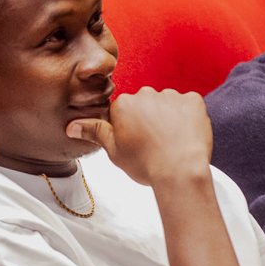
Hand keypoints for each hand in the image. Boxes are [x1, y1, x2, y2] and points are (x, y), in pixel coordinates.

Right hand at [66, 88, 211, 187]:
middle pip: (145, 104)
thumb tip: (71, 126)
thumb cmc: (146, 164)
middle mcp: (145, 94)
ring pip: (167, 104)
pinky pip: (189, 104)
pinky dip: (188, 117)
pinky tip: (185, 134)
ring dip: (168, 117)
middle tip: (153, 143)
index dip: (129, 128)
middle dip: (148, 119)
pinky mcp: (193, 100)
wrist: (180, 171)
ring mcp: (171, 96)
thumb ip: (94, 132)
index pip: (123, 111)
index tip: (136, 142)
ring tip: (171, 142)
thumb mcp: (114, 151)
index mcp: (124, 105)